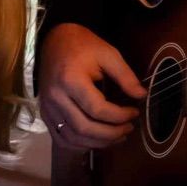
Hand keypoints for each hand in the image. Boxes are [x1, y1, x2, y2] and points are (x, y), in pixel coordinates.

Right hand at [38, 23, 146, 149]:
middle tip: (128, 129)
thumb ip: (125, 76)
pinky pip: (61, 138)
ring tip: (117, 137)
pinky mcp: (45, 113)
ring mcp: (48, 107)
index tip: (134, 113)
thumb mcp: (107, 53)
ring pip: (72, 137)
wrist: (54, 40)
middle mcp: (56, 97)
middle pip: (84, 128)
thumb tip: (141, 96)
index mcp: (71, 79)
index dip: (119, 116)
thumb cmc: (83, 45)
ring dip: (97, 143)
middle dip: (110, 134)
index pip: (97, 109)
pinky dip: (79, 145)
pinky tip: (96, 141)